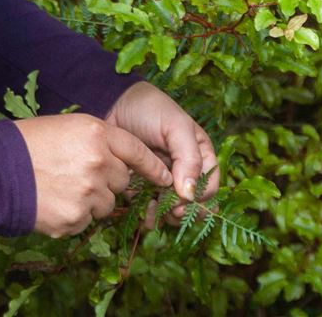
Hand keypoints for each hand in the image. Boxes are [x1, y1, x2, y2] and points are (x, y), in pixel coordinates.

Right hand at [14, 113, 172, 237]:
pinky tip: (53, 202)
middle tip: (80, 175)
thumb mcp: (68, 127)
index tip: (165, 176)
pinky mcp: (74, 219)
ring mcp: (87, 193)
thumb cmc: (28, 145)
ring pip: (107, 204)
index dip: (152, 166)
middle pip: (123, 181)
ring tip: (62, 188)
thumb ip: (99, 142)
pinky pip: (87, 220)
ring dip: (93, 200)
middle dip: (109, 181)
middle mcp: (98, 163)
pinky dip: (74, 216)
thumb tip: (124, 162)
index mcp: (96, 134)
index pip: (137, 152)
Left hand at [106, 82, 218, 207]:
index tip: (184, 200)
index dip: (201, 197)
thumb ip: (188, 158)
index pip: (209, 185)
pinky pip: (150, 208)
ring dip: (168, 217)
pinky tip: (145, 215)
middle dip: (185, 211)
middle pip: (194, 202)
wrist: (112, 104)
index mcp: (199, 154)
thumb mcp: (176, 127)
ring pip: (173, 209)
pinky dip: (149, 216)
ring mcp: (162, 179)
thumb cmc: (149, 109)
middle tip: (172, 212)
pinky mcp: (141, 185)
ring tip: (157, 215)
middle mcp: (183, 170)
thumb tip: (191, 194)